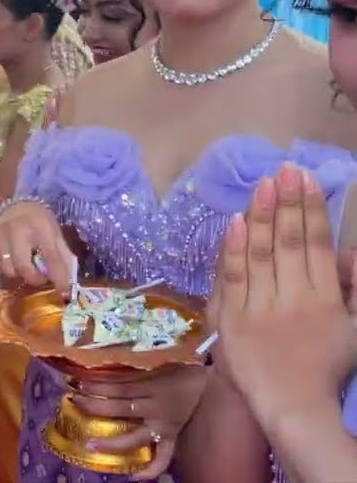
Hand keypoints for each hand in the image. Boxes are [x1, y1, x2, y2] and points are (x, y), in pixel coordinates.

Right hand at [0, 200, 73, 289]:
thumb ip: (63, 257)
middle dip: (35, 278)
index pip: (51, 258)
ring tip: (26, 265)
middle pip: (24, 268)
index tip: (65, 293)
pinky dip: (8, 268)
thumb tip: (69, 284)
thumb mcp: (55, 233)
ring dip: (20, 273)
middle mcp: (17, 230)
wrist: (15, 205)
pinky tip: (14, 259)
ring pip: (8, 270)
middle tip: (41, 275)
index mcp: (40, 227)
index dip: (59, 278)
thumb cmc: (39, 221)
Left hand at [71, 366, 209, 479]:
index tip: (77, 382)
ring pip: (135, 437)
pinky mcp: (172, 435)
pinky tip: (134, 476)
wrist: (213, 381)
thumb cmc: (183, 366)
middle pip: (120, 408)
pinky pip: (163, 457)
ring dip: (112, 443)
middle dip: (94, 406)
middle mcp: (156, 407)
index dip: (96, 385)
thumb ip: (136, 364)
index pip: (118, 386)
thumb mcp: (159, 360)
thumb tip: (105, 360)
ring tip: (91, 445)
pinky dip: (151, 469)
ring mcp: (165, 425)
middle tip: (74, 401)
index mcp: (152, 385)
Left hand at [214, 165, 356, 426]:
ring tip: (262, 184)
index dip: (311, 210)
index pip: (316, 245)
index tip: (307, 180)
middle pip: (287, 241)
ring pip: (259, 253)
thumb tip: (350, 252)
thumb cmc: (326, 368)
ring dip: (260, 215)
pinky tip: (234, 221)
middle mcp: (293, 298)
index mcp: (326, 299)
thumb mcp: (356, 330)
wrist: (291, 406)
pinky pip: (232, 277)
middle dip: (287, 201)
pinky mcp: (232, 318)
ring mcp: (260, 307)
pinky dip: (232, 248)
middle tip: (285, 169)